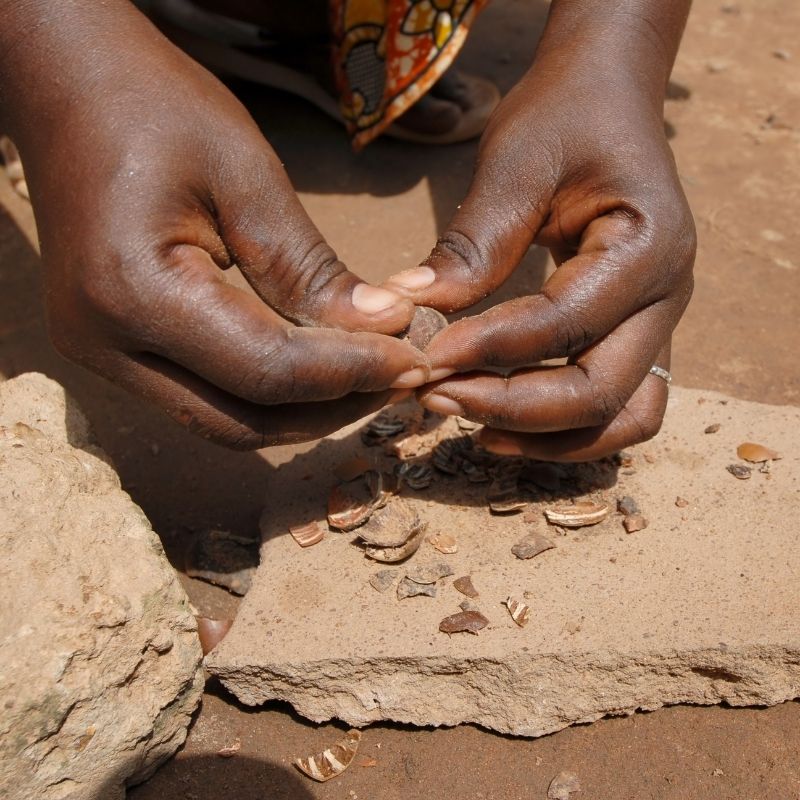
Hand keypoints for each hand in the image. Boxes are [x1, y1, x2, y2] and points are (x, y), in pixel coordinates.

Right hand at [2, 2, 427, 447]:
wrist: (66, 87)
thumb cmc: (154, 106)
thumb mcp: (245, 175)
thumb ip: (309, 267)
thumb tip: (384, 327)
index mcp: (133, 291)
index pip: (267, 370)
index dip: (350, 372)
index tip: (412, 358)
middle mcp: (105, 344)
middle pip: (243, 421)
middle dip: (332, 408)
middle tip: (398, 376)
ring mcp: (100, 357)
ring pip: (224, 423)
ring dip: (302, 413)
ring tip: (368, 377)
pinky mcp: (114, 353)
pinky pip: (205, 400)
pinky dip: (267, 397)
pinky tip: (316, 371)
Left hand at [384, 6, 694, 460]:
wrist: (606, 103)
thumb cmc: (565, 119)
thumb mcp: (517, 161)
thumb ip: (474, 240)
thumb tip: (408, 307)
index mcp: (648, 246)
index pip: (565, 323)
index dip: (489, 348)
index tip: (424, 356)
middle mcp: (666, 298)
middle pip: (600, 394)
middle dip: (511, 408)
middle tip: (435, 398)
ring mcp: (656, 326)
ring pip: (620, 421)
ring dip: (545, 439)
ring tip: (468, 426)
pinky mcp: (633, 339)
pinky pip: (614, 411)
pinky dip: (563, 433)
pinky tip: (499, 424)